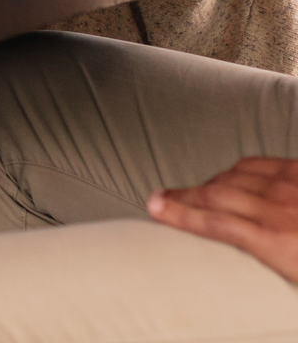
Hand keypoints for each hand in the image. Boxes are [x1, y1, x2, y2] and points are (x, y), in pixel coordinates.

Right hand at [148, 157, 297, 281]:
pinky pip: (253, 163)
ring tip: (192, 192)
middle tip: (159, 198)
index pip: (215, 223)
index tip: (155, 209)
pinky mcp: (296, 169)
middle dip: (182, 196)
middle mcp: (277, 209)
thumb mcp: (295, 276)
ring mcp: (287, 184)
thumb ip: (266, 262)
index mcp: (278, 242)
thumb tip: (234, 255)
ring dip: (207, 186)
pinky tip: (229, 177)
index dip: (180, 214)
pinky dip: (233, 171)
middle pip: (215, 196)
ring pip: (230, 177)